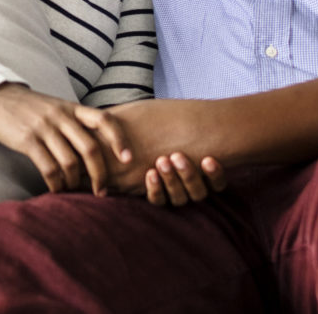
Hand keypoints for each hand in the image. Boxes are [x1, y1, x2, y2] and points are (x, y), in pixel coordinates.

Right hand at [0, 83, 131, 195]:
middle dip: (101, 174)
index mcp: (74, 108)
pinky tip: (57, 189)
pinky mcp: (28, 140)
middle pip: (90, 147)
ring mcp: (45, 128)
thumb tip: (106, 147)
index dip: (119, 140)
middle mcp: (62, 117)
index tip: (129, 159)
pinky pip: (48, 168)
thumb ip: (79, 123)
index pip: (105, 120)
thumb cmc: (35, 110)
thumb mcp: (60, 109)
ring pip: (70, 162)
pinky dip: (56, 183)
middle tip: (104, 191)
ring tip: (77, 191)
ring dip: (76, 182)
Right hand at [97, 98, 224, 197]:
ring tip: (180, 156)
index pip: (156, 197)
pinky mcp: (217, 179)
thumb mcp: (134, 123)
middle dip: (169, 181)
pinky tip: (209, 160)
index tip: (150, 172)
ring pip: (194, 195)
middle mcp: (179, 187)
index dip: (154, 188)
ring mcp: (198, 184)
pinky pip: (217, 187)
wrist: (209, 119)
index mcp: (159, 181)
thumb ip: (115, 136)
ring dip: (187, 177)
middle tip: (163, 161)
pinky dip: (214, 176)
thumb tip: (100, 134)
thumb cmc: (158, 120)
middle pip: (174, 198)